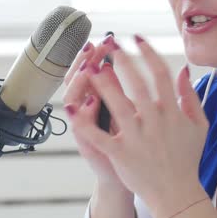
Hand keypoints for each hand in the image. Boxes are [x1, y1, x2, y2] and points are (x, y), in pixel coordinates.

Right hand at [63, 36, 131, 187]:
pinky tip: (92, 100)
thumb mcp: (135, 113)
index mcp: (99, 98)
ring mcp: (83, 125)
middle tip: (94, 47)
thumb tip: (146, 63)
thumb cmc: (133, 144)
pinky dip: (82, 114)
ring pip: (71, 96)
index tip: (108, 40)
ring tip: (88, 67)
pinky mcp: (86, 142)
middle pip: (76, 76)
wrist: (126, 178)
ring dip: (78, 81)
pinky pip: (78, 125)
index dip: (97, 53)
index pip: (90, 68)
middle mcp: (86, 109)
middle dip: (84, 60)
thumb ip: (137, 89)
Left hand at [65, 35, 208, 217]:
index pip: (161, 74)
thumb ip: (191, 96)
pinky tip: (71, 107)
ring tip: (90, 66)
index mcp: (172, 112)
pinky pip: (99, 136)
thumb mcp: (198, 126)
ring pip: (117, 105)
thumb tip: (183, 69)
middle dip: (122, 61)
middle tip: (109, 44)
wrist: (177, 194)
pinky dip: (83, 122)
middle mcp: (154, 122)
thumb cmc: (187, 158)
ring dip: (103, 84)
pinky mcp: (121, 154)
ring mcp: (137, 138)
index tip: (136, 38)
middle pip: (137, 84)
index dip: (148, 53)